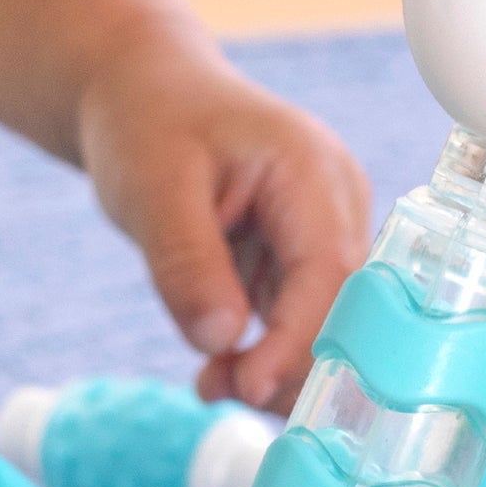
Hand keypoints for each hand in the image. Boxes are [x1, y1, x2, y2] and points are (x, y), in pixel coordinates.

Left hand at [77, 18, 369, 412]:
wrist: (144, 93)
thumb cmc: (148, 121)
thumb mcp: (152, 186)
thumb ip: (187, 262)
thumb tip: (220, 339)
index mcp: (312, 170)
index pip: (328, 272)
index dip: (297, 338)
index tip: (250, 386)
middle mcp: (336, 204)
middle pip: (342, 308)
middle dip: (288, 364)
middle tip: (222, 393)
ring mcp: (324, 234)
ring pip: (322, 325)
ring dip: (273, 368)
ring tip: (210, 384)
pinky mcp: (301, 261)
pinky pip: (295, 322)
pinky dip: (261, 355)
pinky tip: (218, 373)